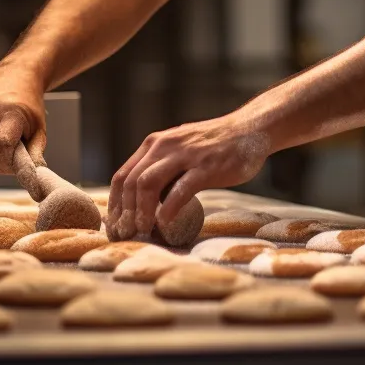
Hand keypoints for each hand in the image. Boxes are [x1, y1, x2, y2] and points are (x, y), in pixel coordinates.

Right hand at [0, 67, 47, 174]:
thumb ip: (34, 154)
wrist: (16, 76)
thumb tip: (31, 179)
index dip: (6, 162)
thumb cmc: (30, 106)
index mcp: (11, 111)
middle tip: (6, 165)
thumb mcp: (39, 129)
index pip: (1, 145)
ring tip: (0, 151)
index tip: (15, 167)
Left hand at [109, 114, 270, 237]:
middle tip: (127, 235)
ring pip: (148, 183)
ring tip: (143, 230)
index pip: (122, 176)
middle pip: (130, 182)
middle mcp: (164, 146)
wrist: (250, 129)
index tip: (115, 226)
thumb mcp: (179, 150)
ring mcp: (185, 155)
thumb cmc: (214, 146)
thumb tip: (143, 203)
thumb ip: (162, 169)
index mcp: (154, 144)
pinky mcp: (206, 167)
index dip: (114, 204)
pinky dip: (169, 208)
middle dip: (125, 212)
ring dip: (141, 211)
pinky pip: (181, 189)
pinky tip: (165, 222)